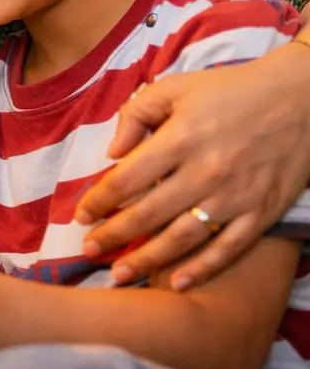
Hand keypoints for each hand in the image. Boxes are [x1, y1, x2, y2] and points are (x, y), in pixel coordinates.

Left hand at [76, 41, 309, 289]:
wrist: (301, 98)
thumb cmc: (230, 89)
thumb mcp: (175, 86)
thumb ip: (137, 114)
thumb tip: (112, 153)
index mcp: (179, 139)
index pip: (126, 179)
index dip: (99, 200)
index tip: (80, 215)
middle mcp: (205, 172)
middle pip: (148, 214)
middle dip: (113, 236)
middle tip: (88, 250)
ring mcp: (235, 196)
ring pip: (182, 238)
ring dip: (147, 260)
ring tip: (119, 274)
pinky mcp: (262, 212)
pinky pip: (228, 249)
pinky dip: (202, 269)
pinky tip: (177, 282)